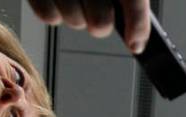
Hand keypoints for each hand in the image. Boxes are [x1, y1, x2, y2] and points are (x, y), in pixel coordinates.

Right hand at [26, 0, 150, 52]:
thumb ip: (129, 0)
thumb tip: (137, 38)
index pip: (132, 0)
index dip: (137, 25)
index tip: (135, 43)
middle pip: (100, 23)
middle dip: (101, 24)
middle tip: (99, 15)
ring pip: (75, 21)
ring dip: (77, 16)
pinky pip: (48, 16)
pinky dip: (54, 12)